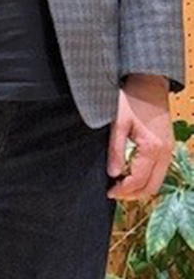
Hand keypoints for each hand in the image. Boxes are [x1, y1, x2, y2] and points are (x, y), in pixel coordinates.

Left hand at [106, 74, 173, 200]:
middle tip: (115, 192)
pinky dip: (147, 178)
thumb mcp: (118, 122)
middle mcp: (165, 153)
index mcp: (152, 148)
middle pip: (151, 187)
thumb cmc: (132, 100)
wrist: (149, 84)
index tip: (109, 192)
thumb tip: (113, 174)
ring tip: (121, 184)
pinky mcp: (168, 147)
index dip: (123, 190)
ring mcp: (169, 151)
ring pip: (157, 181)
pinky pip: (160, 171)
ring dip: (140, 187)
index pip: (138, 180)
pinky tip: (132, 172)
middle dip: (132, 194)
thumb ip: (116, 149)